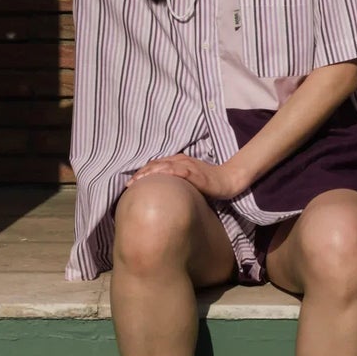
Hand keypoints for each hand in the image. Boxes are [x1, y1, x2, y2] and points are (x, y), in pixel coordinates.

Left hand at [124, 153, 243, 200]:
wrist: (228, 180)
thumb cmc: (209, 182)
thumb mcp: (189, 181)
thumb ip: (176, 183)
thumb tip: (162, 195)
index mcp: (178, 161)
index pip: (156, 165)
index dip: (142, 173)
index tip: (130, 183)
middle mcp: (181, 160)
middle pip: (156, 164)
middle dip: (141, 174)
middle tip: (129, 184)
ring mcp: (188, 165)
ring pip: (164, 166)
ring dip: (149, 173)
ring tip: (138, 181)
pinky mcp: (195, 173)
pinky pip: (178, 171)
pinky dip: (167, 173)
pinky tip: (158, 178)